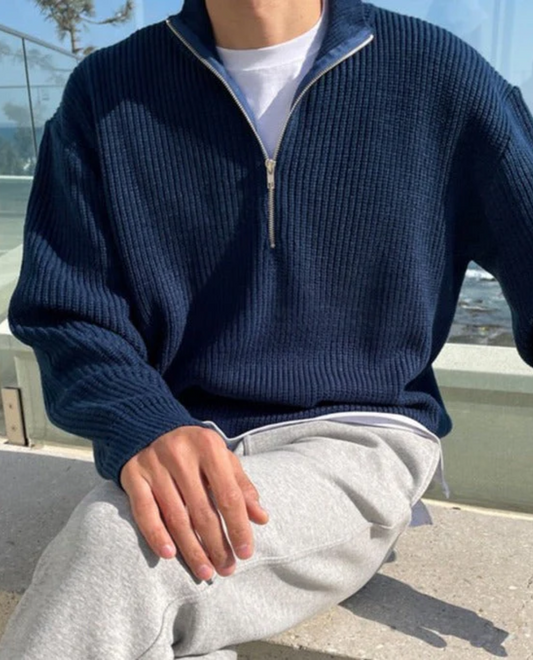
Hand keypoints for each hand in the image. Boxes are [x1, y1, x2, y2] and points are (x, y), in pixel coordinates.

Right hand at [120, 426, 268, 579]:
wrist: (148, 426)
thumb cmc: (194, 449)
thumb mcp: (221, 458)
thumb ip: (241, 486)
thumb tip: (262, 518)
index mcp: (209, 447)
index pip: (228, 494)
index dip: (238, 526)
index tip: (246, 552)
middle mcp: (181, 455)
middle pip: (202, 510)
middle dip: (216, 544)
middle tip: (226, 569)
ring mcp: (155, 465)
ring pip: (175, 516)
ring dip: (191, 549)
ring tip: (204, 571)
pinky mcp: (133, 475)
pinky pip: (144, 511)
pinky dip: (156, 534)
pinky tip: (169, 554)